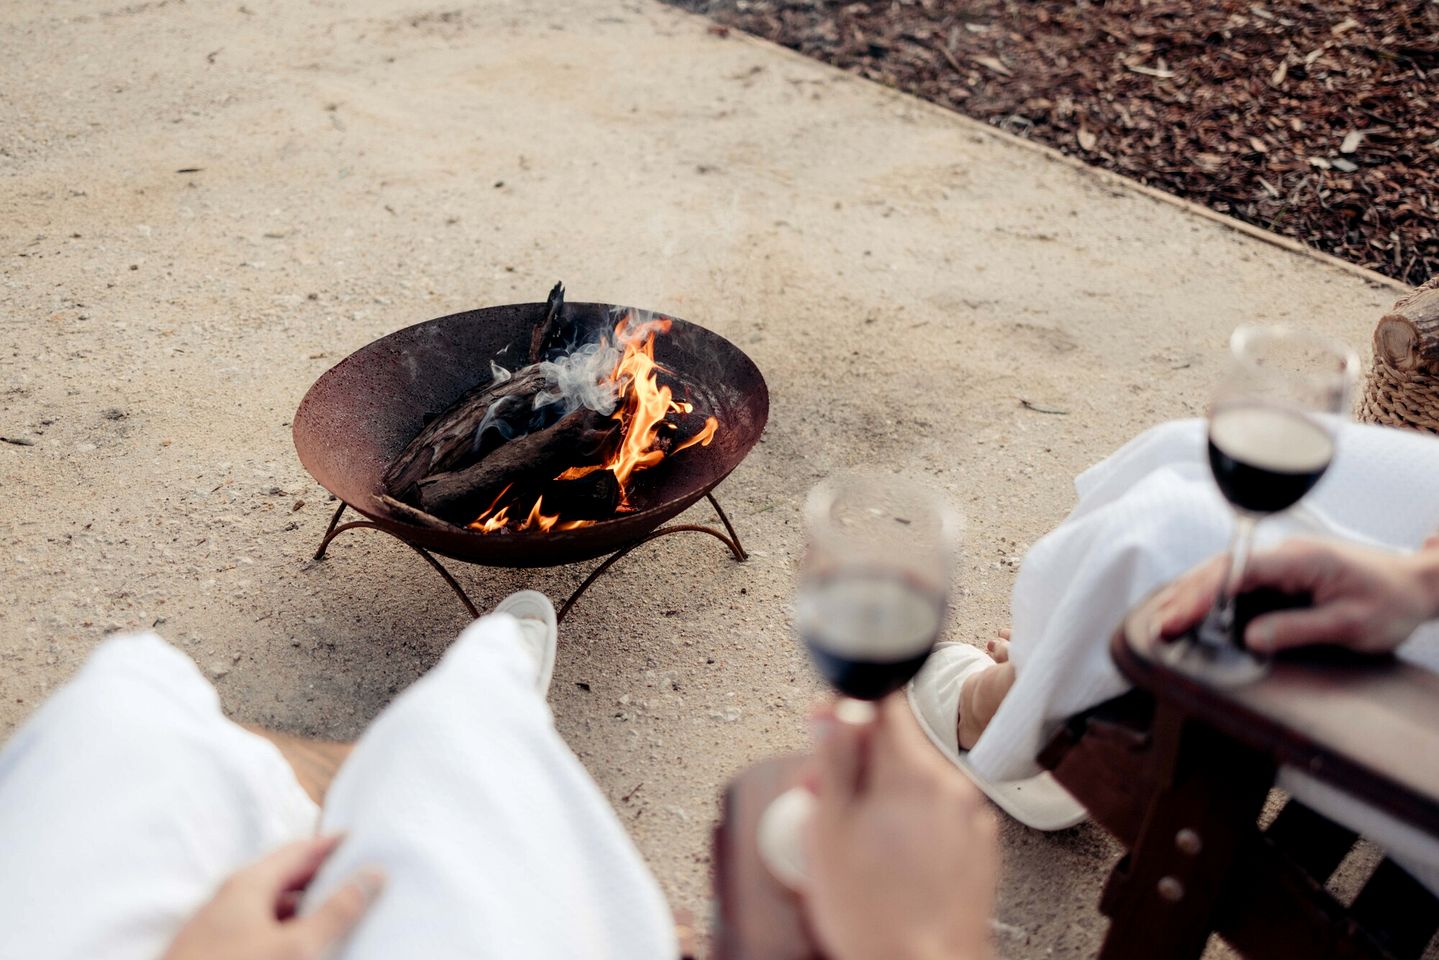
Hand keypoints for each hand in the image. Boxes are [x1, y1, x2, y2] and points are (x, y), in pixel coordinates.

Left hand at [163, 835, 382, 959]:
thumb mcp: (296, 948)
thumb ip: (337, 911)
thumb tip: (373, 875)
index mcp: (249, 884)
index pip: (300, 850)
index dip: (334, 845)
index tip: (365, 841)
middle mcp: (231, 899)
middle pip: (286, 877)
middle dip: (323, 877)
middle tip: (361, 878)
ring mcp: (219, 929)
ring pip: (272, 908)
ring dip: (306, 908)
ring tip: (342, 917)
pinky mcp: (215, 954)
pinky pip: (260, 932)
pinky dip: (287, 932)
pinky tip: (303, 951)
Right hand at [803, 695, 997, 959]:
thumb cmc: (873, 913)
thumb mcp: (828, 831)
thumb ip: (831, 761)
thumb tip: (833, 713)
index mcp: (913, 773)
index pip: (884, 703)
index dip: (848, 711)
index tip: (827, 729)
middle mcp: (950, 786)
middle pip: (896, 747)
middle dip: (858, 764)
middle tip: (826, 801)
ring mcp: (970, 818)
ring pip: (916, 784)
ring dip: (883, 796)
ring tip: (855, 840)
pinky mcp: (979, 848)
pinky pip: (937, 816)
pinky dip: (912, 825)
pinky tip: (889, 860)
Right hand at [1158, 538, 1438, 654]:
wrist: (1416, 586)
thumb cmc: (1390, 603)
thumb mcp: (1350, 625)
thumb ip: (1298, 629)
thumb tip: (1251, 638)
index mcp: (1299, 559)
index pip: (1236, 571)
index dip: (1202, 596)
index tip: (1179, 619)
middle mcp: (1284, 553)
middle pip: (1220, 567)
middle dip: (1186, 596)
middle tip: (1162, 626)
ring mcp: (1281, 561)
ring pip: (1224, 571)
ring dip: (1194, 595)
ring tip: (1168, 620)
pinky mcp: (1282, 573)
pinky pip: (1238, 580)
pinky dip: (1212, 596)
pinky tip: (1196, 612)